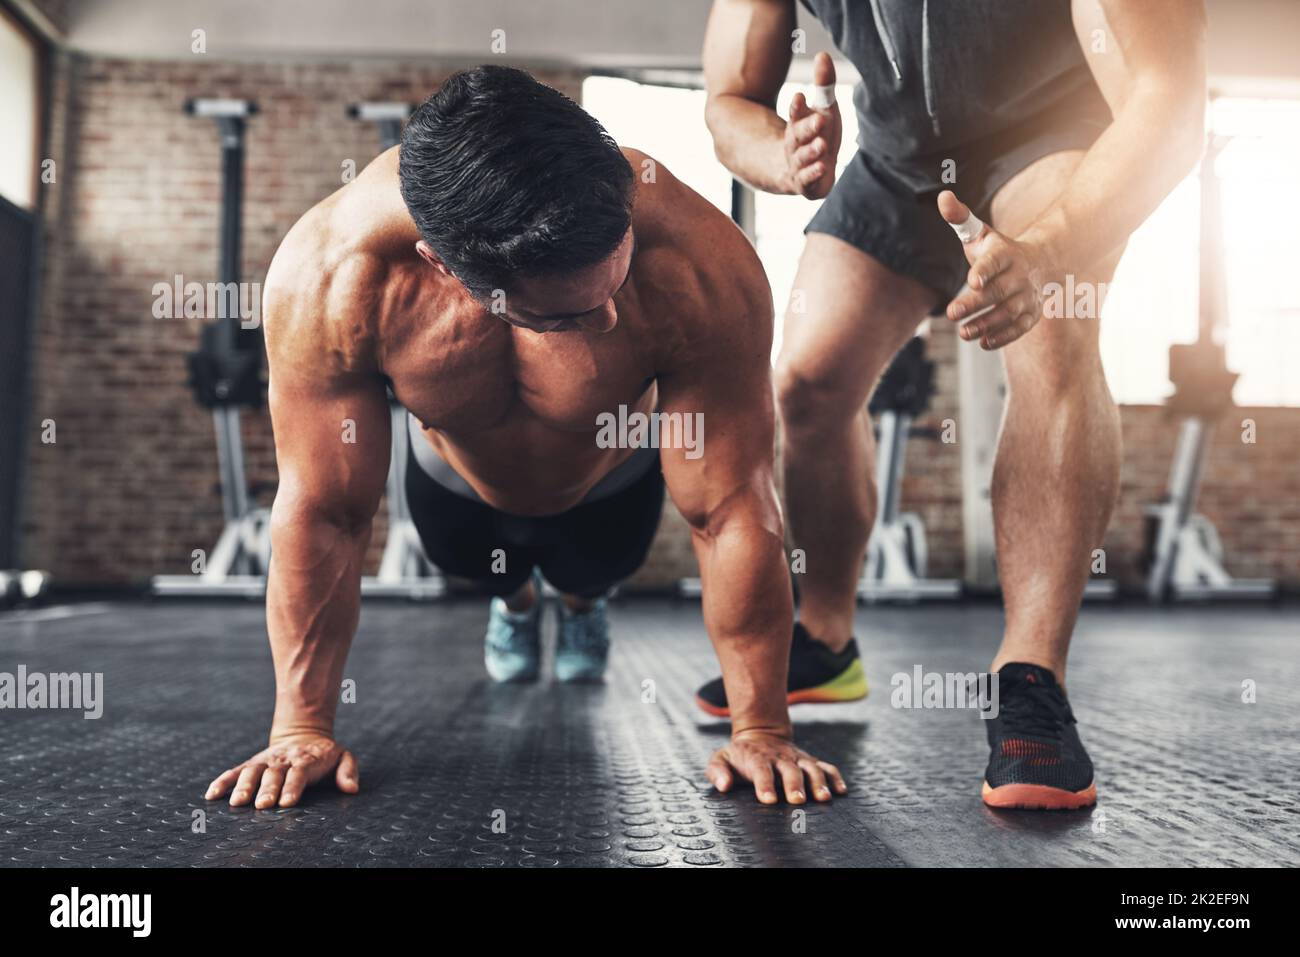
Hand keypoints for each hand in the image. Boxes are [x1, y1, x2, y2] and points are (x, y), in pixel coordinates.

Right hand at [205, 732, 358, 808]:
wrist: (303, 734)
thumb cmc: (324, 754)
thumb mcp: (342, 756)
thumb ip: (348, 770)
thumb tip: (351, 788)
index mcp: (305, 760)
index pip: (299, 774)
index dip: (293, 787)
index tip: (287, 802)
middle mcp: (283, 761)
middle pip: (273, 775)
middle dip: (267, 789)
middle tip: (263, 805)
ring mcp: (265, 762)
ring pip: (252, 772)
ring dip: (243, 786)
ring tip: (236, 802)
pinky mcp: (252, 764)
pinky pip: (235, 771)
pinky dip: (222, 781)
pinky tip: (211, 794)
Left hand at [707, 729, 847, 804]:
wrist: (760, 734)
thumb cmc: (739, 755)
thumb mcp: (721, 758)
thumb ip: (717, 771)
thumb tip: (724, 786)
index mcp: (758, 758)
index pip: (761, 771)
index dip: (765, 784)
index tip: (768, 799)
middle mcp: (780, 758)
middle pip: (790, 770)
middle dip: (794, 785)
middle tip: (797, 800)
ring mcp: (797, 759)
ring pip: (811, 768)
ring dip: (818, 782)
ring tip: (824, 798)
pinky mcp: (810, 761)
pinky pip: (826, 767)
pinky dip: (835, 777)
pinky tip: (841, 791)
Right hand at [782, 52, 841, 198]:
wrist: (796, 171)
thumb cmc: (814, 135)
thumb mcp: (823, 108)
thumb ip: (824, 84)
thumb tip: (823, 54)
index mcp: (798, 125)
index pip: (795, 114)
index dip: (798, 107)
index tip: (801, 96)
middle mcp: (794, 145)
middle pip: (797, 136)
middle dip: (808, 128)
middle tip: (820, 119)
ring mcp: (797, 165)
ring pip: (801, 158)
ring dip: (810, 152)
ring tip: (821, 145)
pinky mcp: (804, 184)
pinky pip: (806, 181)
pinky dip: (812, 175)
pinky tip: (822, 168)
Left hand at [938, 190, 1058, 349]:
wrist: (1039, 264)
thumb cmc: (997, 250)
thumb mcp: (980, 232)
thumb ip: (960, 217)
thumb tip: (942, 196)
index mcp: (1005, 254)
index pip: (994, 261)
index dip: (984, 270)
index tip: (972, 281)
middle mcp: (1019, 276)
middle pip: (998, 292)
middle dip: (975, 304)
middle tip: (951, 313)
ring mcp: (1027, 296)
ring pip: (1008, 313)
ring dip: (986, 324)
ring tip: (963, 332)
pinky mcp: (1031, 315)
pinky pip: (1019, 328)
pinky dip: (1003, 337)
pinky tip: (983, 342)